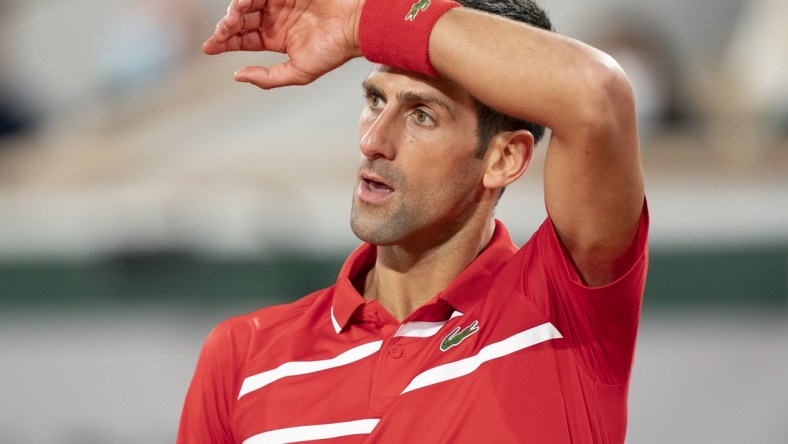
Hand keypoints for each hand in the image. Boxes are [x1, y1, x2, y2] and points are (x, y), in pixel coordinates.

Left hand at [203, 0, 364, 88]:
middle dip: (225, 27)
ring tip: (229, 22)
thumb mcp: (298, 73)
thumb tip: (237, 75)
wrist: (354, 25)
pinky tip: (241, 7)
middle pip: (240, 20)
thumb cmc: (333, 51)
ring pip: (245, 4)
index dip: (223, 42)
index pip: (243, 39)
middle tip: (220, 35)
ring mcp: (280, 1)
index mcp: (277, 39)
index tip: (208, 47)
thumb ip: (267, 78)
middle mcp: (275, 19)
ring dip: (233, 12)